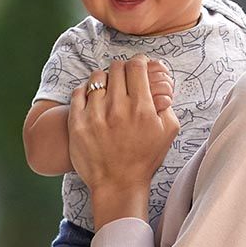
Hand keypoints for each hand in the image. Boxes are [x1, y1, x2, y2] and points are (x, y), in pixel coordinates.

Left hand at [69, 56, 180, 222]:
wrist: (118, 184)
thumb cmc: (145, 159)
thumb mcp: (168, 132)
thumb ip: (167, 105)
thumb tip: (161, 85)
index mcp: (142, 109)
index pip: (137, 67)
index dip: (139, 62)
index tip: (138, 65)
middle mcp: (118, 109)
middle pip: (117, 68)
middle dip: (123, 69)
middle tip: (124, 78)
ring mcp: (95, 115)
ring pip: (97, 77)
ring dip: (104, 79)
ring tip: (108, 90)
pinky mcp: (77, 122)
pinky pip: (79, 92)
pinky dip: (86, 91)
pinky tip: (93, 99)